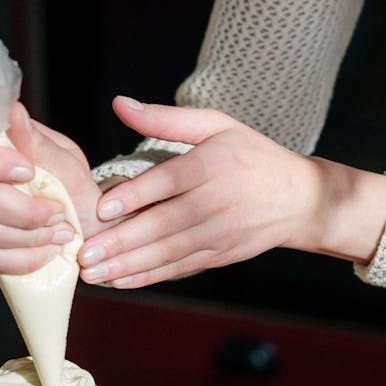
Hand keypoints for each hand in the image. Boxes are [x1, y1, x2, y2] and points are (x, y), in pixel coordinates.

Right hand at [0, 101, 103, 274]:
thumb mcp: (67, 162)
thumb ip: (37, 142)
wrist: (84, 228)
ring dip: (31, 237)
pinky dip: (25, 258)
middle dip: (27, 212)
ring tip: (59, 233)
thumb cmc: (73, 189)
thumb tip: (13, 111)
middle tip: (59, 214)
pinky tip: (47, 251)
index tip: (28, 172)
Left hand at [78, 97, 385, 289]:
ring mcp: (219, 232)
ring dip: (129, 265)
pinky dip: (151, 277)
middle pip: (163, 223)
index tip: (103, 208)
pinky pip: (180, 267)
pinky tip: (122, 281)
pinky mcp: (220, 254)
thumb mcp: (215, 125)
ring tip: (94, 274)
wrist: (300, 198)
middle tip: (84, 254)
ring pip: (169, 251)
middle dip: (121, 242)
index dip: (136, 195)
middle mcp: (215, 201)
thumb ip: (165, 118)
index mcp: (211, 165)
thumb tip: (120, 104)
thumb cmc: (251, 155)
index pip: (168, 181)